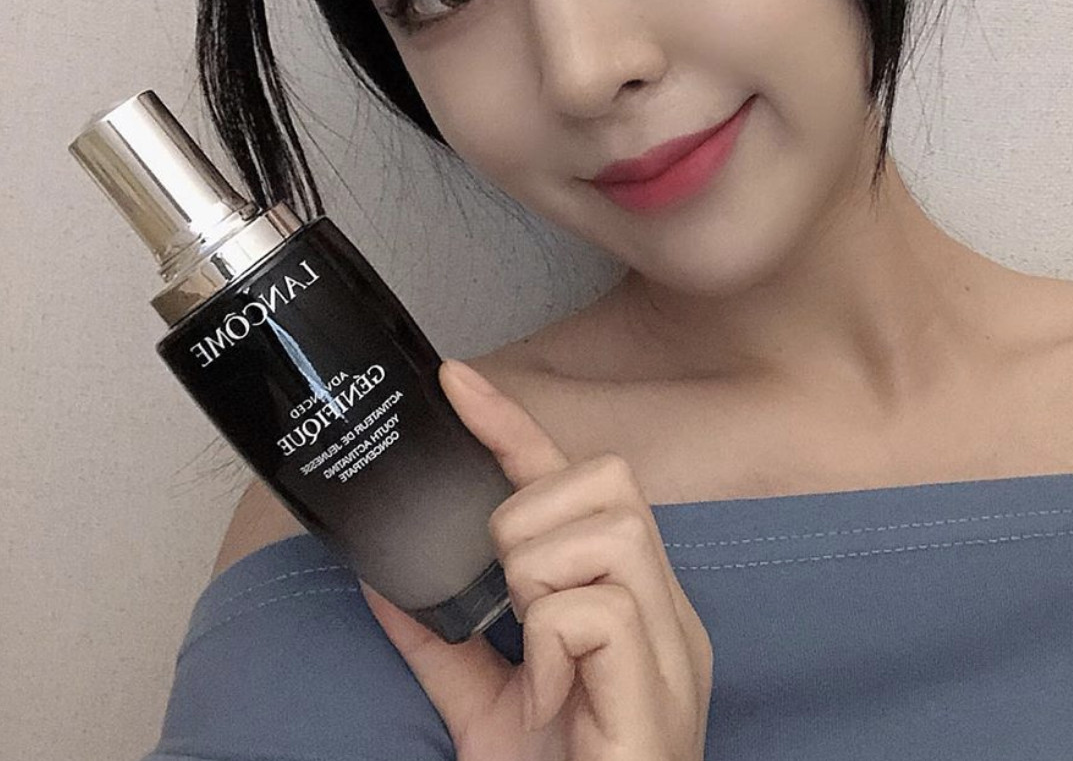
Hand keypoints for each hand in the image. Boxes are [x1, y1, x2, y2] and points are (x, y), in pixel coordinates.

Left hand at [361, 358, 713, 760]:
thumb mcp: (488, 709)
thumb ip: (443, 642)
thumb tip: (380, 577)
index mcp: (632, 599)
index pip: (577, 481)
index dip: (514, 427)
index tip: (457, 381)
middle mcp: (665, 606)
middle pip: (604, 480)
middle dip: (533, 521)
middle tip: (513, 606)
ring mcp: (672, 642)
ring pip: (603, 528)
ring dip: (540, 580)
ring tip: (535, 654)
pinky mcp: (661, 685)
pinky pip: (592, 605)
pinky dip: (549, 641)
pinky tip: (552, 694)